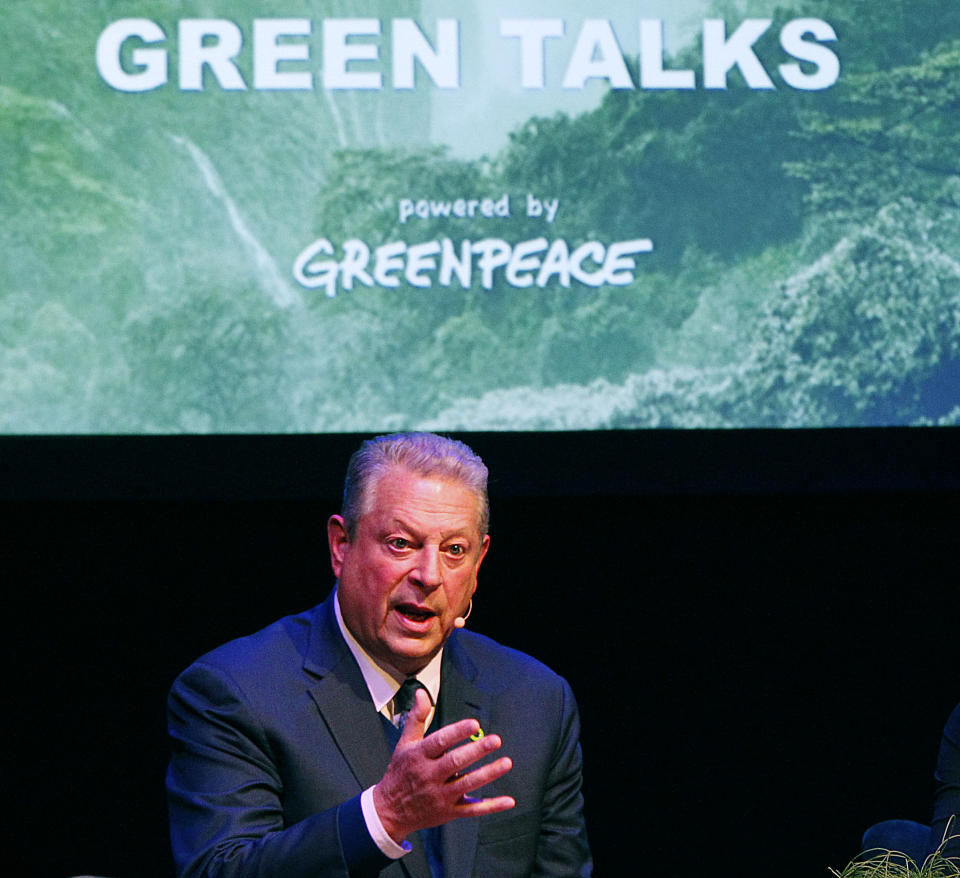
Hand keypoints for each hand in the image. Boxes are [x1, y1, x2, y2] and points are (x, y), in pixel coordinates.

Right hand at [372, 688, 514, 841]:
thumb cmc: (400, 772)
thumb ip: (417, 717)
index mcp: (419, 756)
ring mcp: (440, 795)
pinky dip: (491, 806)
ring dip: (488, 774)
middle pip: (455, 763)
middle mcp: (430, 776)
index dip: (457, 732)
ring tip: (506, 762)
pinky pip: (472, 809)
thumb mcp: (404, 743)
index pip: (439, 742)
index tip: (474, 724)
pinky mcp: (449, 811)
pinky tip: (508, 800)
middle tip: (495, 740)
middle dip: (476, 751)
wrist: (389, 811)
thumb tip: (421, 693)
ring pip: (467, 785)